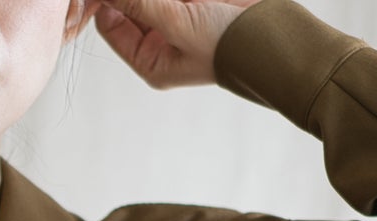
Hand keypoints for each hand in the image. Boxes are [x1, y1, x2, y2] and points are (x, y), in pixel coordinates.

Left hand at [84, 0, 261, 90]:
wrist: (275, 35)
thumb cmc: (227, 45)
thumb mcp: (175, 23)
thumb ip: (137, 4)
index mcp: (151, 60)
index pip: (111, 26)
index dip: (101, 3)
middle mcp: (162, 40)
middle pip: (130, 5)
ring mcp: (179, 18)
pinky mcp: (196, 1)